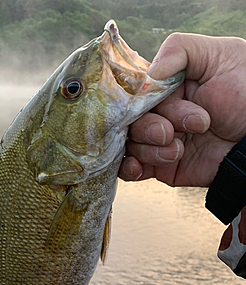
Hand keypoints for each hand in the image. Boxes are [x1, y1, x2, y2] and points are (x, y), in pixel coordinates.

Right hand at [119, 33, 245, 186]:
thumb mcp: (220, 56)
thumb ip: (180, 49)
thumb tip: (147, 74)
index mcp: (167, 86)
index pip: (134, 91)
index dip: (137, 99)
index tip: (151, 102)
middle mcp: (160, 112)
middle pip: (129, 120)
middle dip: (149, 126)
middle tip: (173, 131)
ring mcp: (158, 141)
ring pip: (129, 144)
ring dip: (149, 148)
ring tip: (178, 149)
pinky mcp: (161, 167)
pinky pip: (130, 170)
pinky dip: (129, 169)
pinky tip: (139, 167)